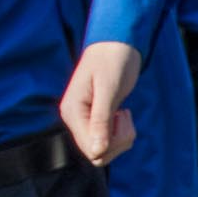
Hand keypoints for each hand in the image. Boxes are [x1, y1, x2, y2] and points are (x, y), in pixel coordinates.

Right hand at [61, 40, 142, 164]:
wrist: (117, 43)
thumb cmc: (113, 61)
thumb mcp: (108, 90)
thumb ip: (100, 121)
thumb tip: (96, 151)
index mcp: (72, 111)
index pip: (90, 149)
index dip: (112, 144)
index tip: (121, 118)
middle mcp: (74, 118)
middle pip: (98, 153)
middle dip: (118, 141)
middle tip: (125, 115)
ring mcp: (83, 119)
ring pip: (104, 149)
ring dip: (122, 136)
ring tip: (123, 112)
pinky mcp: (94, 118)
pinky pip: (108, 140)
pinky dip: (121, 132)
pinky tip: (121, 113)